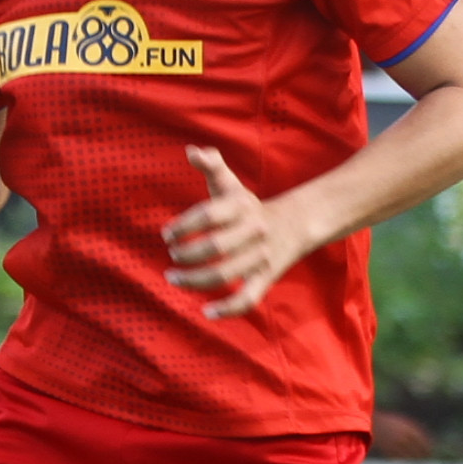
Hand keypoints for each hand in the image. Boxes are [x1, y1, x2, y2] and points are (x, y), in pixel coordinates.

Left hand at [164, 147, 317, 319]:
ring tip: (173, 278)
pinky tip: (206, 312)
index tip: (166, 235)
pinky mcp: (265, 278)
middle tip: (172, 257)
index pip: (209, 214)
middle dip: (188, 255)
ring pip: (226, 275)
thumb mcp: (230, 184)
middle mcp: (252, 231)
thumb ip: (211, 166)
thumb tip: (192, 151)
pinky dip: (227, 310)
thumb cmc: (247, 206)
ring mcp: (259, 257)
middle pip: (216, 247)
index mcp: (241, 206)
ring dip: (195, 281)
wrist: (295, 224)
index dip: (184, 226)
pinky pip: (247, 299)